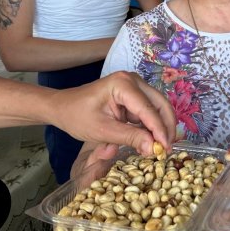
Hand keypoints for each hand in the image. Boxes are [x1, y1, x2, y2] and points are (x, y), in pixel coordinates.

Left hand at [50, 71, 175, 155]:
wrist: (62, 107)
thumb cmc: (77, 116)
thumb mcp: (102, 131)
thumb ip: (129, 137)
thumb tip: (153, 148)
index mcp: (123, 84)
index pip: (149, 110)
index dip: (159, 131)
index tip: (165, 150)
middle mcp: (134, 80)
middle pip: (160, 104)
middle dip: (166, 127)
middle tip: (167, 149)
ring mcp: (135, 87)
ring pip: (157, 108)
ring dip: (159, 128)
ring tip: (158, 148)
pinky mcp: (134, 96)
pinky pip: (148, 112)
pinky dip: (149, 127)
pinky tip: (147, 141)